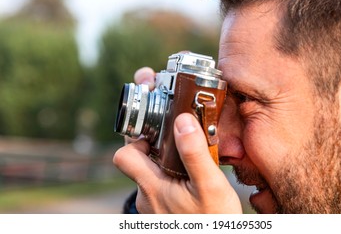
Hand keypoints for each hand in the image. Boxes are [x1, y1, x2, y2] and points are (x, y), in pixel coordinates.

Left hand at [113, 66, 241, 212]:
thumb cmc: (211, 222)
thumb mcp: (210, 186)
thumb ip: (195, 153)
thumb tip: (182, 120)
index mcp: (153, 186)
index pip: (124, 154)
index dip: (134, 136)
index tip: (154, 126)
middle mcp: (148, 195)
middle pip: (137, 159)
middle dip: (152, 142)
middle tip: (173, 132)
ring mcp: (154, 204)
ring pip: (150, 172)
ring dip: (164, 159)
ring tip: (187, 151)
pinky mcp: (163, 210)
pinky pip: (160, 184)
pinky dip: (170, 174)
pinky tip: (189, 173)